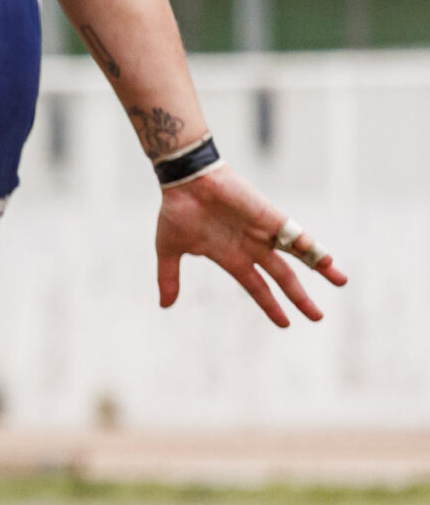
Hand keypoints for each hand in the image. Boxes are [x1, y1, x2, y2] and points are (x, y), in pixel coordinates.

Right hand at [154, 164, 347, 326]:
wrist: (185, 180)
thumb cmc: (176, 211)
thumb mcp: (169, 250)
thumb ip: (169, 277)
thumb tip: (164, 305)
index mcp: (232, 258)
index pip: (258, 288)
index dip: (271, 306)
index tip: (285, 323)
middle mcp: (252, 248)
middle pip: (284, 278)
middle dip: (300, 298)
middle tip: (318, 317)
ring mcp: (264, 233)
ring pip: (299, 256)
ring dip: (320, 268)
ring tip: (341, 281)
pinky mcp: (270, 218)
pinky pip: (297, 235)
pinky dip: (312, 247)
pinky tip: (326, 260)